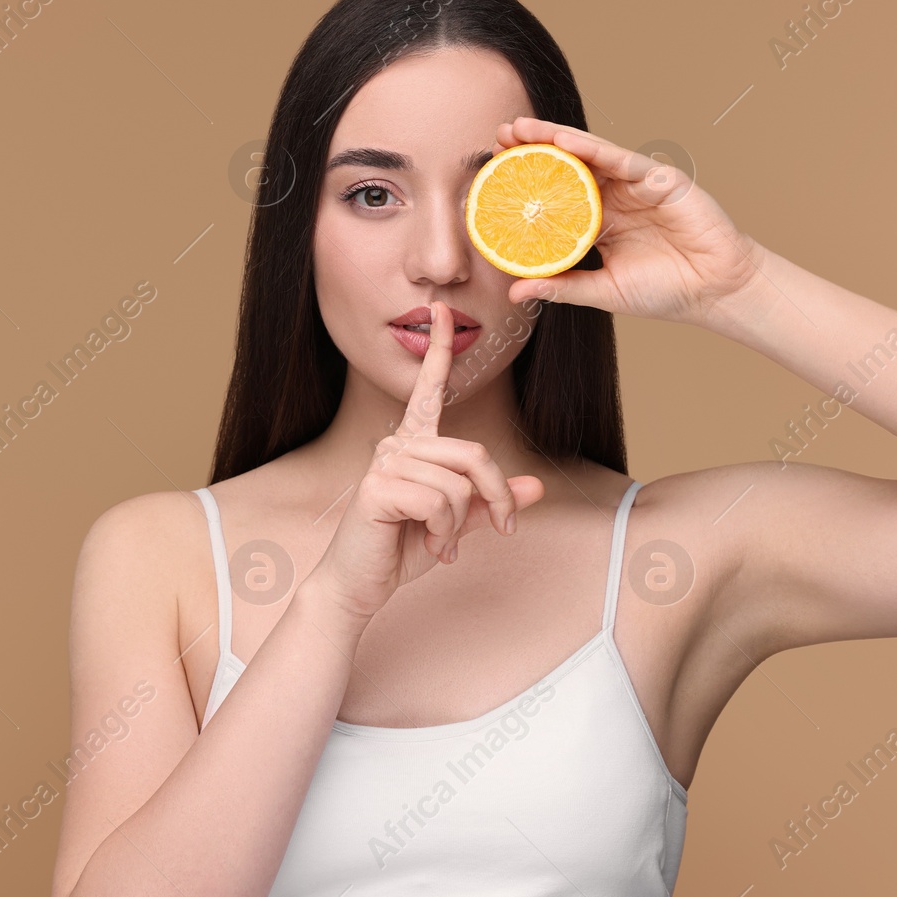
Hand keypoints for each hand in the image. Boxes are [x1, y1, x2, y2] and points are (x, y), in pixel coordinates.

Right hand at [310, 300, 547, 622]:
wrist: (360, 586)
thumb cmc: (401, 549)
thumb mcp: (458, 524)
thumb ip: (491, 502)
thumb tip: (536, 487)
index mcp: (414, 445)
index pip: (429, 391)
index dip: (438, 351)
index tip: (441, 310)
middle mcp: (397, 445)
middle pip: (473, 454)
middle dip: (496, 497)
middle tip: (502, 529)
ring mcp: (384, 462)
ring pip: (459, 484)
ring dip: (461, 525)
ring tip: (441, 543)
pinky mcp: (378, 487)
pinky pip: (439, 501)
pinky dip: (445, 533)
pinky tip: (429, 546)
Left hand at [491, 117, 764, 327]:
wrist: (716, 293)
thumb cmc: (665, 293)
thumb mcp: (603, 291)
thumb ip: (562, 287)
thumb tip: (515, 292)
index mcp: (600, 223)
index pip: (556, 197)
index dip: (527, 184)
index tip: (492, 174)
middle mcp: (616, 199)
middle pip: (568, 168)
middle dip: (532, 151)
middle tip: (497, 138)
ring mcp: (637, 186)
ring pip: (590, 156)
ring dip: (554, 139)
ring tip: (520, 129)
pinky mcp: (661, 180)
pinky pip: (622, 160)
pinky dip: (593, 148)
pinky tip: (564, 139)